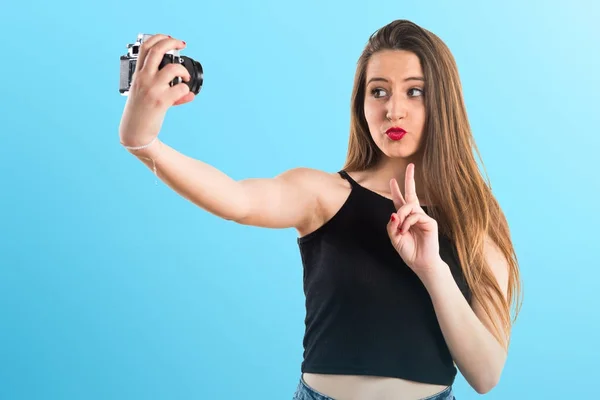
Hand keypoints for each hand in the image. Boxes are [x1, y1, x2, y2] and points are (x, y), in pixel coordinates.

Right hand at [119, 34, 194, 149]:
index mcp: (138, 75)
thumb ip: (166, 91)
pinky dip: (185, 91)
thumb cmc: (140, 113)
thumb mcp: (147, 96)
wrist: (135, 132)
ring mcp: (152, 89)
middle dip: (172, 42)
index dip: (158, 38)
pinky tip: (184, 94)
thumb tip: (189, 93)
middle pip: (158, 50)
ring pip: (172, 68)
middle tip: (182, 44)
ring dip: (183, 71)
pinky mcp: (161, 101)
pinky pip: (180, 89)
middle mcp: (144, 79)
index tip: (168, 38)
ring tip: (184, 77)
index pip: (145, 48)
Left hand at [386, 163, 443, 277]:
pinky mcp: (429, 222)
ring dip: (401, 216)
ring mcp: (423, 217)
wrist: (421, 262)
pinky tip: (405, 231)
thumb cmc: (409, 251)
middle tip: (411, 165)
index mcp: (405, 218)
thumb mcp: (394, 238)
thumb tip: (393, 213)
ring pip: (409, 207)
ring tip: (400, 229)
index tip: (392, 180)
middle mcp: (414, 215)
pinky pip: (415, 216)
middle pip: (411, 194)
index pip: (400, 201)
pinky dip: (407, 223)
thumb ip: (392, 225)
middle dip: (410, 179)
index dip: (396, 190)